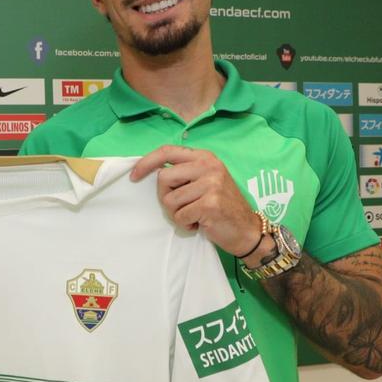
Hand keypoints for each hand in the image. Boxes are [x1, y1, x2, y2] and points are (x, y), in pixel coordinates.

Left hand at [130, 145, 262, 256]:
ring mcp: (211, 184)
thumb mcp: (206, 180)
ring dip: (177, 214)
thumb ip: (184, 173)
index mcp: (204, 157)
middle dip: (165, 197)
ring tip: (194, 216)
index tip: (134, 176)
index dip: (146, 162)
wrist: (246, 230)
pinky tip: (199, 224)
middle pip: (163, 178)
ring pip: (170, 199)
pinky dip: (185, 225)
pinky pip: (180, 216)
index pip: (167, 151)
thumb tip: (152, 171)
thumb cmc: (221, 207)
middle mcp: (208, 166)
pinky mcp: (210, 204)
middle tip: (181, 207)